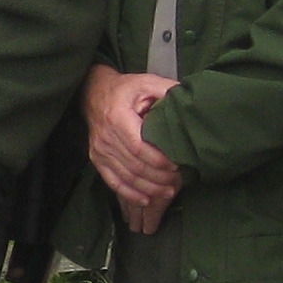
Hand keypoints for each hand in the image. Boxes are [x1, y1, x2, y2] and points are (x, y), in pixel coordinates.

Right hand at [86, 63, 181, 230]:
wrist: (94, 93)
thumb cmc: (125, 89)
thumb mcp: (146, 82)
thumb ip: (166, 90)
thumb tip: (188, 99)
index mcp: (118, 117)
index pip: (138, 146)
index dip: (158, 160)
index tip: (176, 165)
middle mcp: (106, 137)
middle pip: (134, 166)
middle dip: (158, 178)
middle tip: (177, 182)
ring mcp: (100, 150)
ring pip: (126, 177)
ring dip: (148, 188)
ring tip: (168, 192)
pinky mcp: (97, 159)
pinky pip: (113, 182)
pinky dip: (130, 193)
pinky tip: (145, 200)